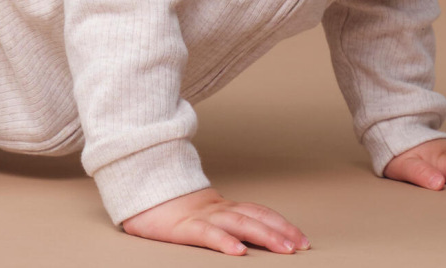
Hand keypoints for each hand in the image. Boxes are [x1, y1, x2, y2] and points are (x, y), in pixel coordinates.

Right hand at [122, 187, 310, 255]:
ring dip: (265, 236)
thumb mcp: (204, 217)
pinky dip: (225, 242)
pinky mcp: (185, 227)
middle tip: (302, 246)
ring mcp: (204, 216)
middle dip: (282, 232)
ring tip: (284, 249)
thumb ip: (224, 223)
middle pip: (257, 218)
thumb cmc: (173, 210)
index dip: (283, 224)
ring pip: (240, 224)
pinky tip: (239, 253)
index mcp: (226, 208)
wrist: (142, 192)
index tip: (303, 239)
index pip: (261, 213)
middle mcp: (220, 209)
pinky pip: (208, 235)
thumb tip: (247, 239)